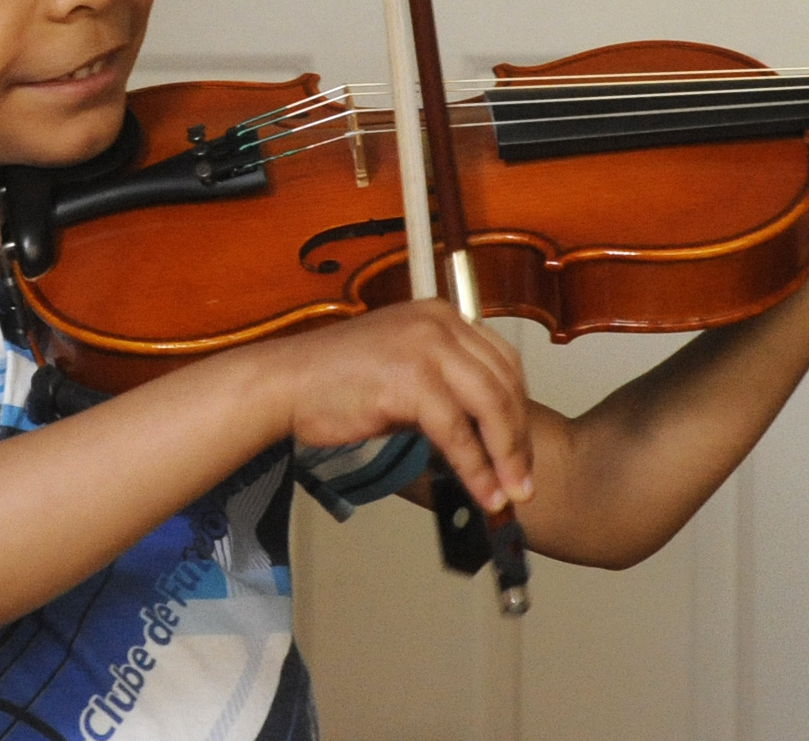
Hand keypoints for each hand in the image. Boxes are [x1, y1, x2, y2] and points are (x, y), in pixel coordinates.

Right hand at [254, 298, 534, 512]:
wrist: (285, 383)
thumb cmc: (333, 380)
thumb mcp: (401, 370)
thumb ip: (443, 388)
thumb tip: (480, 432)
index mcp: (441, 315)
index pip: (502, 361)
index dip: (518, 409)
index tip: (521, 447)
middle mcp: (440, 323)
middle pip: (503, 383)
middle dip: (518, 438)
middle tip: (523, 480)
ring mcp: (426, 347)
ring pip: (489, 406)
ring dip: (505, 457)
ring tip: (510, 492)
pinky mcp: (410, 379)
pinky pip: (457, 431)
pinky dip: (475, 467)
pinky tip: (481, 491)